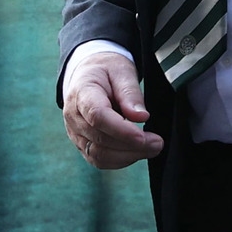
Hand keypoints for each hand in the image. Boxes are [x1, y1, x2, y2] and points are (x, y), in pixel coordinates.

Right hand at [62, 51, 163, 168]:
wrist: (87, 74)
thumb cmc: (107, 71)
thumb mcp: (122, 71)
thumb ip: (130, 93)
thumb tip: (141, 118)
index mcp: (81, 93)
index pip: (97, 116)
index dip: (121, 130)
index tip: (144, 136)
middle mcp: (73, 116)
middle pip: (100, 139)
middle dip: (131, 145)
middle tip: (158, 142)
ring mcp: (75, 133)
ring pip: (98, 155)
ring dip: (128, 156)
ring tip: (152, 148)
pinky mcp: (81, 144)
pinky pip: (98, 160)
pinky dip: (120, 160)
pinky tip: (138, 152)